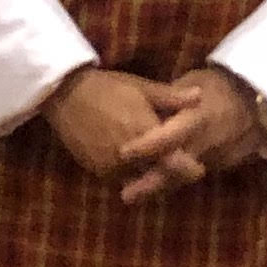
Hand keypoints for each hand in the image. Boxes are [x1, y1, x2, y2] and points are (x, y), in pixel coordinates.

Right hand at [41, 67, 184, 178]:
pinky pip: (121, 178)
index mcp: (144, 133)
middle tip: (179, 167)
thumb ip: (172, 98)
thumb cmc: (107, 87)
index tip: (198, 166)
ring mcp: (110, 166)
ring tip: (157, 165)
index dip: (189, 168)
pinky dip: (131, 173)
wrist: (66, 95)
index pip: (175, 164)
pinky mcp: (97, 170)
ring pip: (139, 180)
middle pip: (158, 176)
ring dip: (150, 175)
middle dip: (170, 174)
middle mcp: (128, 156)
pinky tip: (134, 161)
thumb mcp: (141, 88)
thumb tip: (201, 97)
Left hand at [117, 66, 261, 200]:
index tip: (123, 153)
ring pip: (183, 177)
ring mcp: (217, 157)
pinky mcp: (221, 166)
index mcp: (198, 117)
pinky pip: (192, 175)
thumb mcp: (194, 81)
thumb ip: (169, 99)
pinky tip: (156, 185)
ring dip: (160, 186)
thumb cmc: (220, 85)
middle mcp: (207, 142)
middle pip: (176, 168)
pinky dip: (174, 179)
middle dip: (151, 184)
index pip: (170, 136)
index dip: (147, 145)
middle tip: (125, 195)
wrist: (259, 101)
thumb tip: (140, 107)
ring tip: (132, 194)